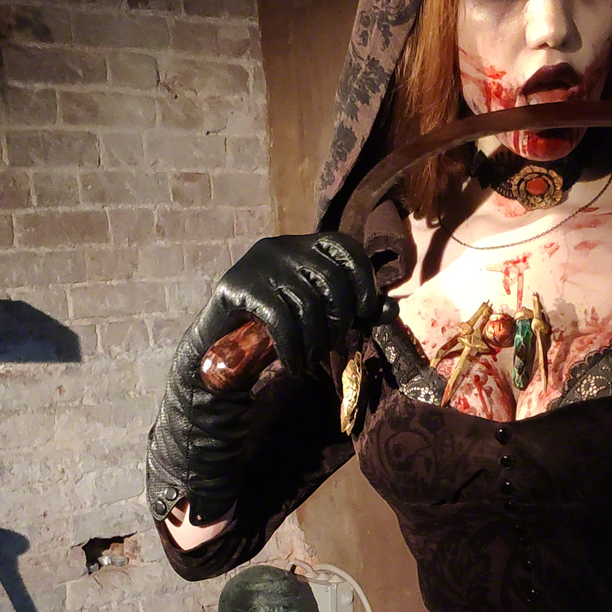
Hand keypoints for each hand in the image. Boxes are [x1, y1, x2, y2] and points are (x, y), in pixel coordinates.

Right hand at [190, 232, 380, 376]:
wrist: (221, 344)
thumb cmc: (277, 327)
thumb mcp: (321, 316)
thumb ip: (355, 311)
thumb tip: (391, 309)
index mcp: (306, 245)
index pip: (346, 246)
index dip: (363, 279)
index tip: (364, 313)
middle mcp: (283, 246)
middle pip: (330, 280)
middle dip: (337, 321)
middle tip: (328, 346)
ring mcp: (258, 263)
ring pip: (306, 303)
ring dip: (314, 342)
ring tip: (310, 360)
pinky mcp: (238, 286)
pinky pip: (279, 318)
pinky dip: (292, 348)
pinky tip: (293, 366)